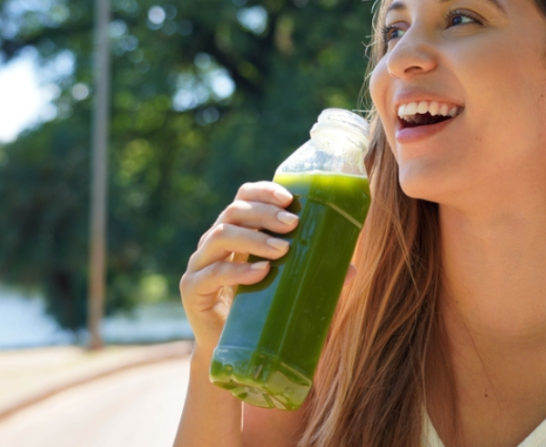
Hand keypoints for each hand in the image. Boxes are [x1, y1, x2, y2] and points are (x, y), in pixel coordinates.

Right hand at [180, 181, 298, 354]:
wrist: (232, 354)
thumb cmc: (262, 313)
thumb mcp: (289, 289)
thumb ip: (314, 276)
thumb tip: (352, 270)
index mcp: (236, 232)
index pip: (244, 197)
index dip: (263, 192)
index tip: (289, 198)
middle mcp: (214, 243)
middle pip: (234, 211)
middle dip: (265, 213)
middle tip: (293, 224)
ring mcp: (200, 264)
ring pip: (220, 235)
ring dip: (253, 238)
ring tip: (282, 250)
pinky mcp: (192, 289)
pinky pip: (212, 274)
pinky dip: (237, 271)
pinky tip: (260, 273)